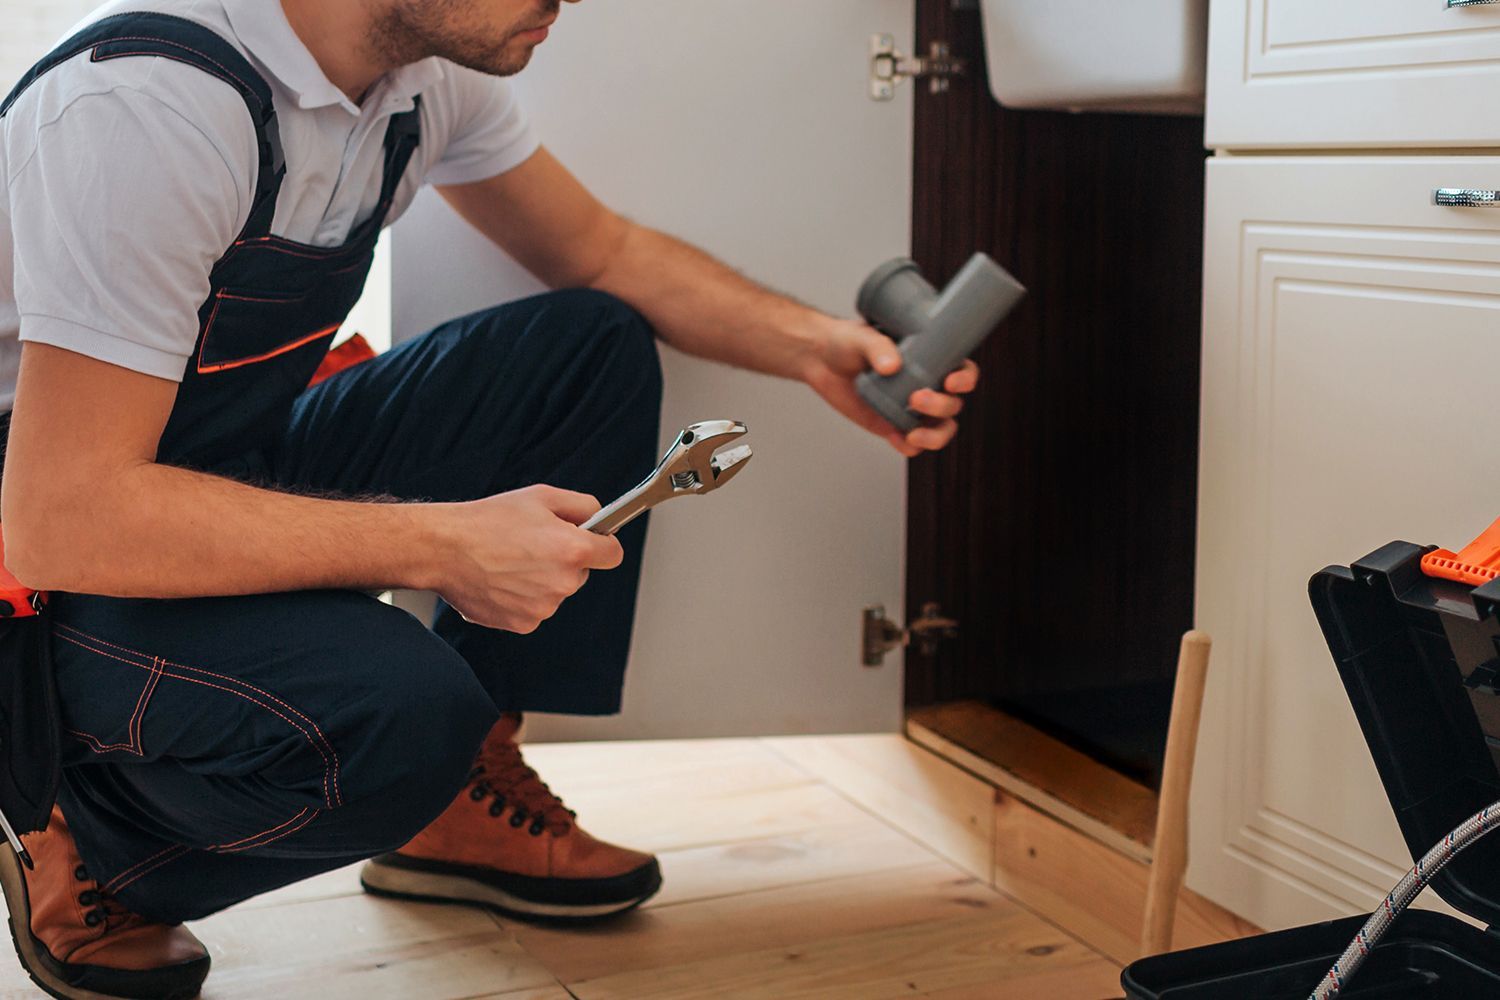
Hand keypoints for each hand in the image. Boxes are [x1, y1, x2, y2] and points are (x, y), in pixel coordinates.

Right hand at [430, 485, 623, 632]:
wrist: (444, 549)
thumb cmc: (488, 521)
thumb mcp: (541, 497)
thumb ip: (583, 506)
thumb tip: (600, 519)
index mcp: (573, 549)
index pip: (612, 554)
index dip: (602, 544)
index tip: (593, 541)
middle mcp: (563, 583)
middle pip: (581, 574)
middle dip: (565, 561)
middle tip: (533, 545)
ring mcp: (544, 607)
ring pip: (555, 592)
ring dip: (541, 580)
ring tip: (510, 561)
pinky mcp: (524, 624)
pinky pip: (535, 609)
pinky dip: (522, 597)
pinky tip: (502, 579)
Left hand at [801, 317, 979, 457]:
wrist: (821, 361)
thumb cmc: (847, 341)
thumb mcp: (861, 338)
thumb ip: (877, 347)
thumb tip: (892, 366)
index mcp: (930, 358)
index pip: (962, 370)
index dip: (965, 379)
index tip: (951, 381)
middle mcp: (927, 384)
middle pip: (953, 404)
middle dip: (941, 406)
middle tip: (916, 399)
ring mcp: (911, 408)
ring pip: (940, 429)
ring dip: (934, 436)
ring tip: (912, 434)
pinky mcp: (893, 424)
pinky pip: (913, 444)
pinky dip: (910, 447)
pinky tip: (895, 437)